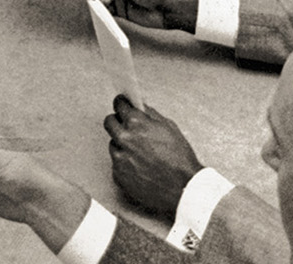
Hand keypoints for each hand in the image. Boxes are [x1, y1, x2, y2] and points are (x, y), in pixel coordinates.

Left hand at [103, 95, 202, 215]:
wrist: (183, 188)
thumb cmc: (179, 159)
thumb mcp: (169, 127)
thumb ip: (150, 115)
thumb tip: (139, 106)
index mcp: (136, 123)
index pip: (119, 104)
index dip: (122, 104)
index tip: (122, 105)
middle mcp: (124, 138)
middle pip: (109, 122)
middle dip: (117, 122)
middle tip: (126, 127)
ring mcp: (119, 158)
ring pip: (113, 144)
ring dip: (122, 145)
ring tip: (140, 153)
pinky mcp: (117, 175)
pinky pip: (116, 163)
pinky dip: (125, 164)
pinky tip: (140, 167)